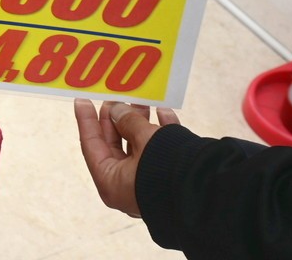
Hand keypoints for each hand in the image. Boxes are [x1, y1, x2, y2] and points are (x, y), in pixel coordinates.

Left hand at [73, 99, 179, 217]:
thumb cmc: (166, 168)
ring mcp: (147, 184)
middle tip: (117, 98)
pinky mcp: (168, 180)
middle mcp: (127, 186)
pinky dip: (160, 133)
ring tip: (143, 101)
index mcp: (111, 183)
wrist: (209, 193)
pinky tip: (165, 113)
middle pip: (115, 145)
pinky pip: (158, 153)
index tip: (81, 101)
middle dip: (117, 119)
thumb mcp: (143, 139)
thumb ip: (128, 121)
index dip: (86, 120)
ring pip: (138, 147)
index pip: (91, 145)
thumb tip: (117, 110)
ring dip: (140, 123)